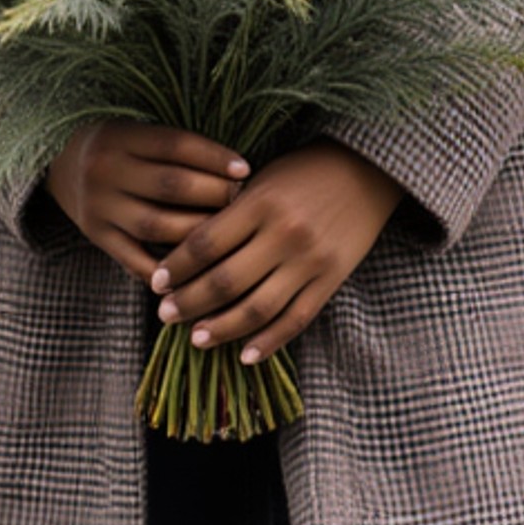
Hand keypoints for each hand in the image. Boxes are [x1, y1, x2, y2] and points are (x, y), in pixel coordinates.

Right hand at [44, 122, 250, 285]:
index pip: (175, 145)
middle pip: (170, 186)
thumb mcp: (136, 130)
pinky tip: (197, 270)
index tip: (245, 167)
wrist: (58, 161)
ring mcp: (99, 207)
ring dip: (197, 232)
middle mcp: (106, 170)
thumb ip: (175, 148)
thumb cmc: (117, 143)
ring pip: (156, 226)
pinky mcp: (96, 237)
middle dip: (213, 194)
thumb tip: (236, 169)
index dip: (213, 156)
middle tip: (243, 200)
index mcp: (120, 137)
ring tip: (228, 232)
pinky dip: (168, 268)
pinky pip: (136, 260)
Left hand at [149, 139, 402, 365]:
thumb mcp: (264, 179)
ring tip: (195, 338)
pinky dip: (268, 342)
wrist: (367, 170)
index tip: (155, 282)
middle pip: (225, 281)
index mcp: (261, 201)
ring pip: (257, 308)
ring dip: (221, 329)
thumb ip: (232, 212)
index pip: (206, 243)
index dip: (176, 266)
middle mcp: (284, 234)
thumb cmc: (305, 171)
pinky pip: (295, 319)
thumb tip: (189, 254)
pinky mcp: (331, 279)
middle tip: (164, 314)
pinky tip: (244, 354)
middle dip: (189, 302)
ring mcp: (310, 261)